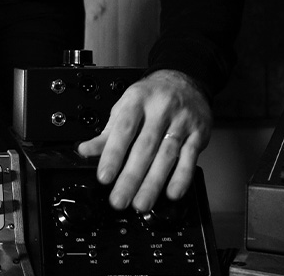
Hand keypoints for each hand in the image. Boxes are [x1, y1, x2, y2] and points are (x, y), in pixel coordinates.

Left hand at [76, 69, 211, 210]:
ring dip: (153, 183)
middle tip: (119, 200)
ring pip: (167, 155)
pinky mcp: (198, 133)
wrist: (185, 80)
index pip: (124, 130)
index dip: (113, 154)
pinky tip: (172, 193)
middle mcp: (160, 110)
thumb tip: (85, 150)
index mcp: (137, 101)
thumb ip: (106, 132)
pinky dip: (182, 177)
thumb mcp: (125, 107)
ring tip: (141, 204)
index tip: (104, 177)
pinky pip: (190, 157)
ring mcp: (181, 122)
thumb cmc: (150, 97)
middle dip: (131, 177)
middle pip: (145, 147)